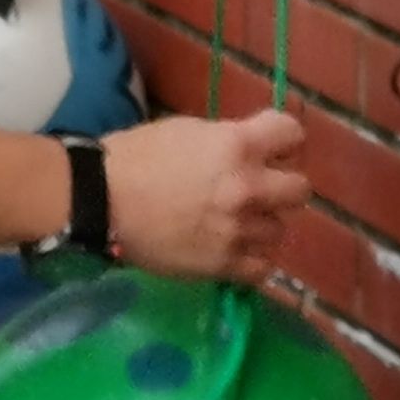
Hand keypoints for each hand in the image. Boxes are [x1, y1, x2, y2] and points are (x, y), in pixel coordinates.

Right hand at [102, 111, 308, 283]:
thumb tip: (249, 152)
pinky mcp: (224, 265)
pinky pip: (262, 268)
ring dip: (261, 226)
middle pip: (300, 189)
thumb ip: (227, 141)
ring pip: (279, 230)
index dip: (283, 141)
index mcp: (238, 145)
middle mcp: (248, 188)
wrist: (100, 202)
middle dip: (281, 187)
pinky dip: (251, 261)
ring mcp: (239, 230)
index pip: (293, 134)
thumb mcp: (188, 132)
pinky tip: (233, 252)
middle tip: (258, 190)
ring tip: (235, 225)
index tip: (271, 148)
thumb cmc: (135, 158)